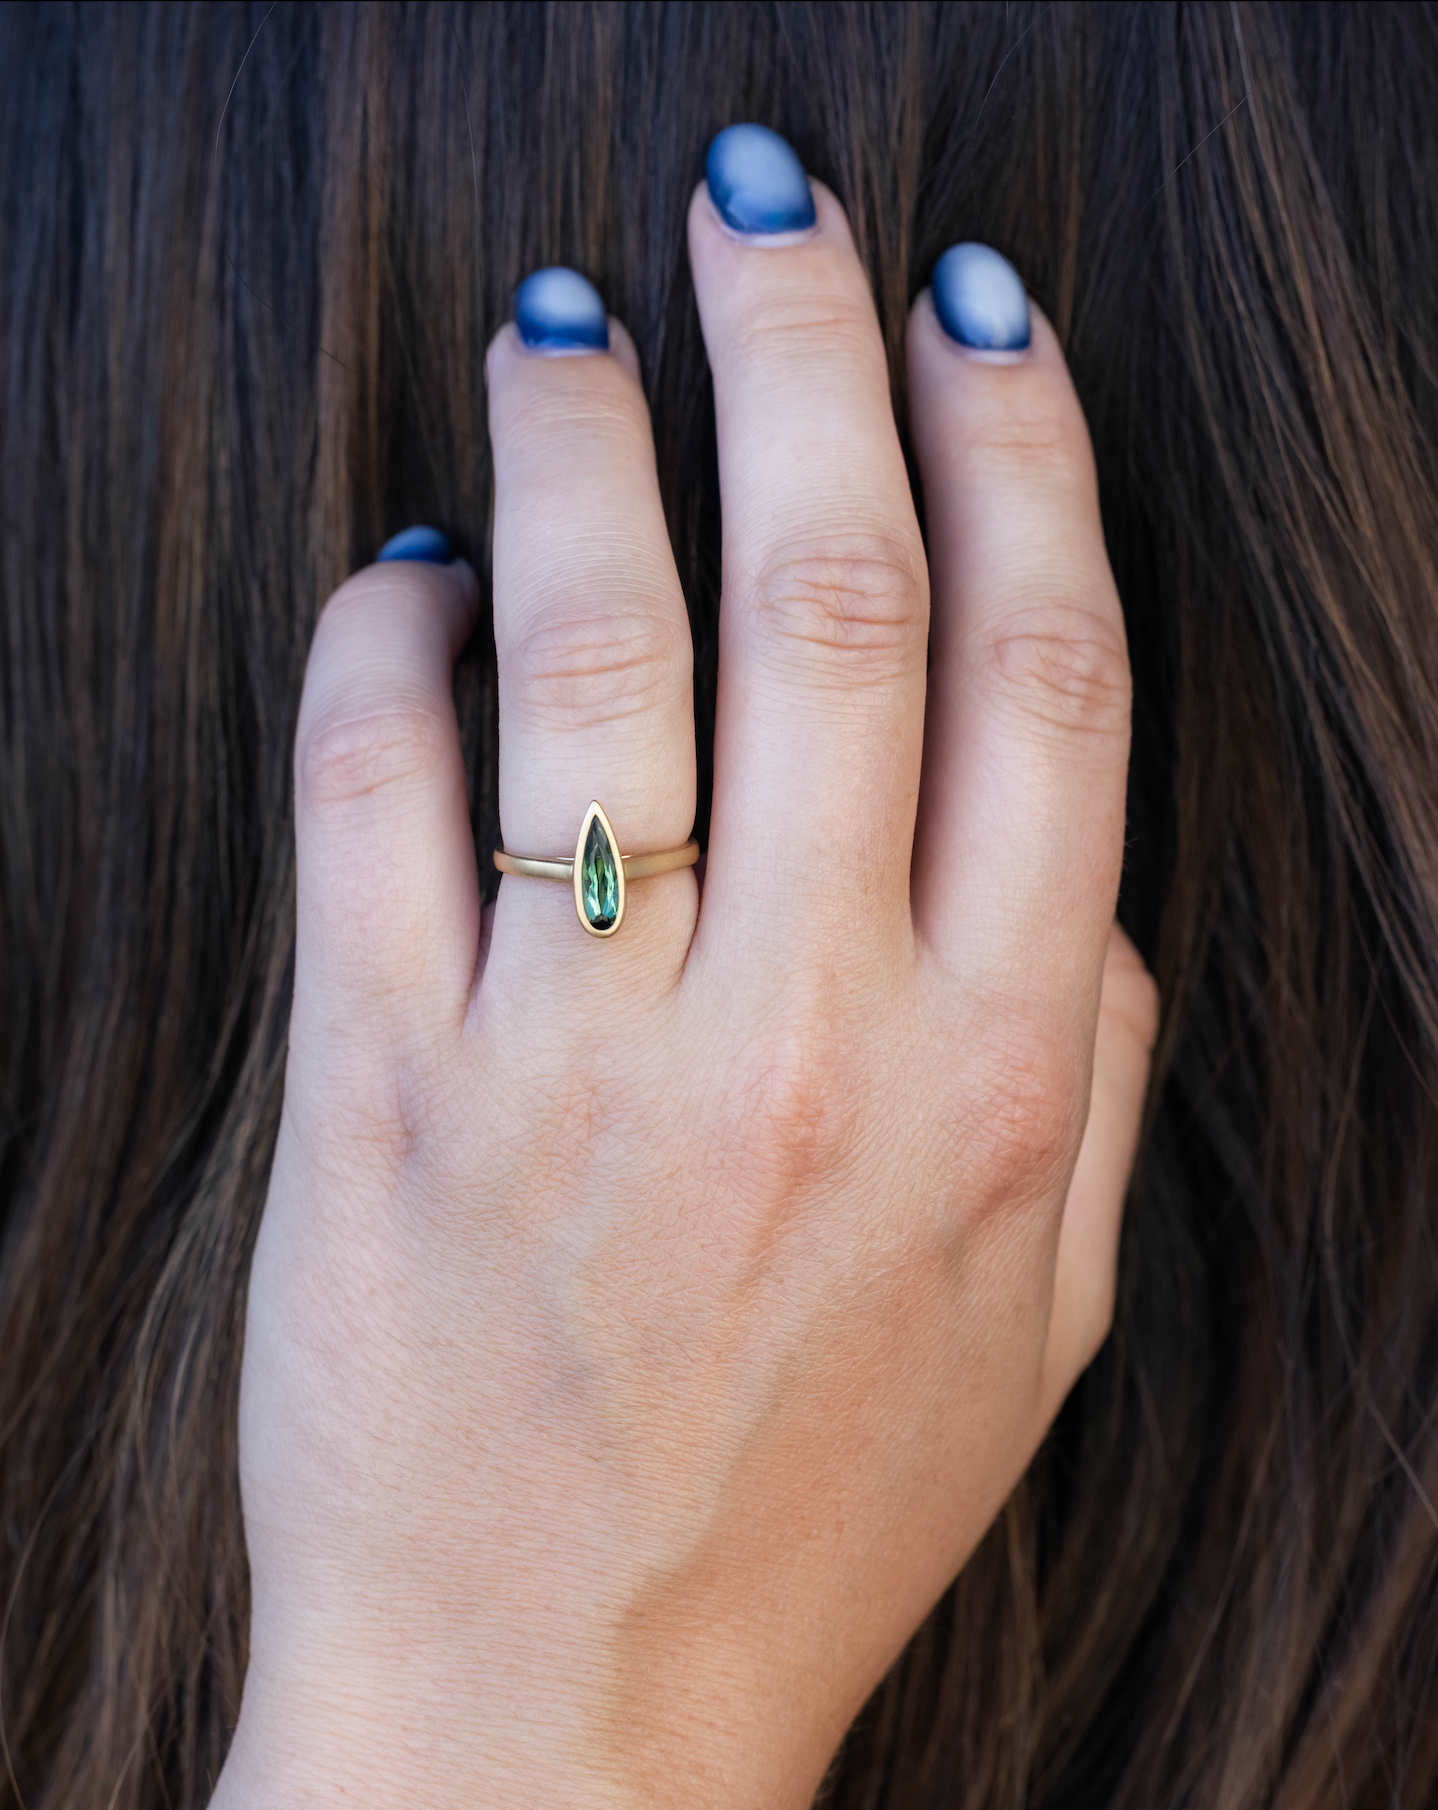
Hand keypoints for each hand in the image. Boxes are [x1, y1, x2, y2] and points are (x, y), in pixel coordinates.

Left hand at [214, 165, 1156, 1808]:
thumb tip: (1066, 865)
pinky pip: (373, 787)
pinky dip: (380, 635)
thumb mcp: (1036, 1320)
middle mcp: (805, 1037)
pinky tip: (403, 566)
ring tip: (568, 320)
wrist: (556, 1721)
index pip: (1041, 669)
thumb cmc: (807, 1507)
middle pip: (830, 596)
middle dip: (805, 353)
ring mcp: (579, 1061)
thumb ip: (1085, 1071)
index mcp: (994, 1076)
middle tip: (764, 206)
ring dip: (580, 443)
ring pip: (593, 650)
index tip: (972, 311)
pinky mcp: (380, 1095)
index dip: (1017, 449)